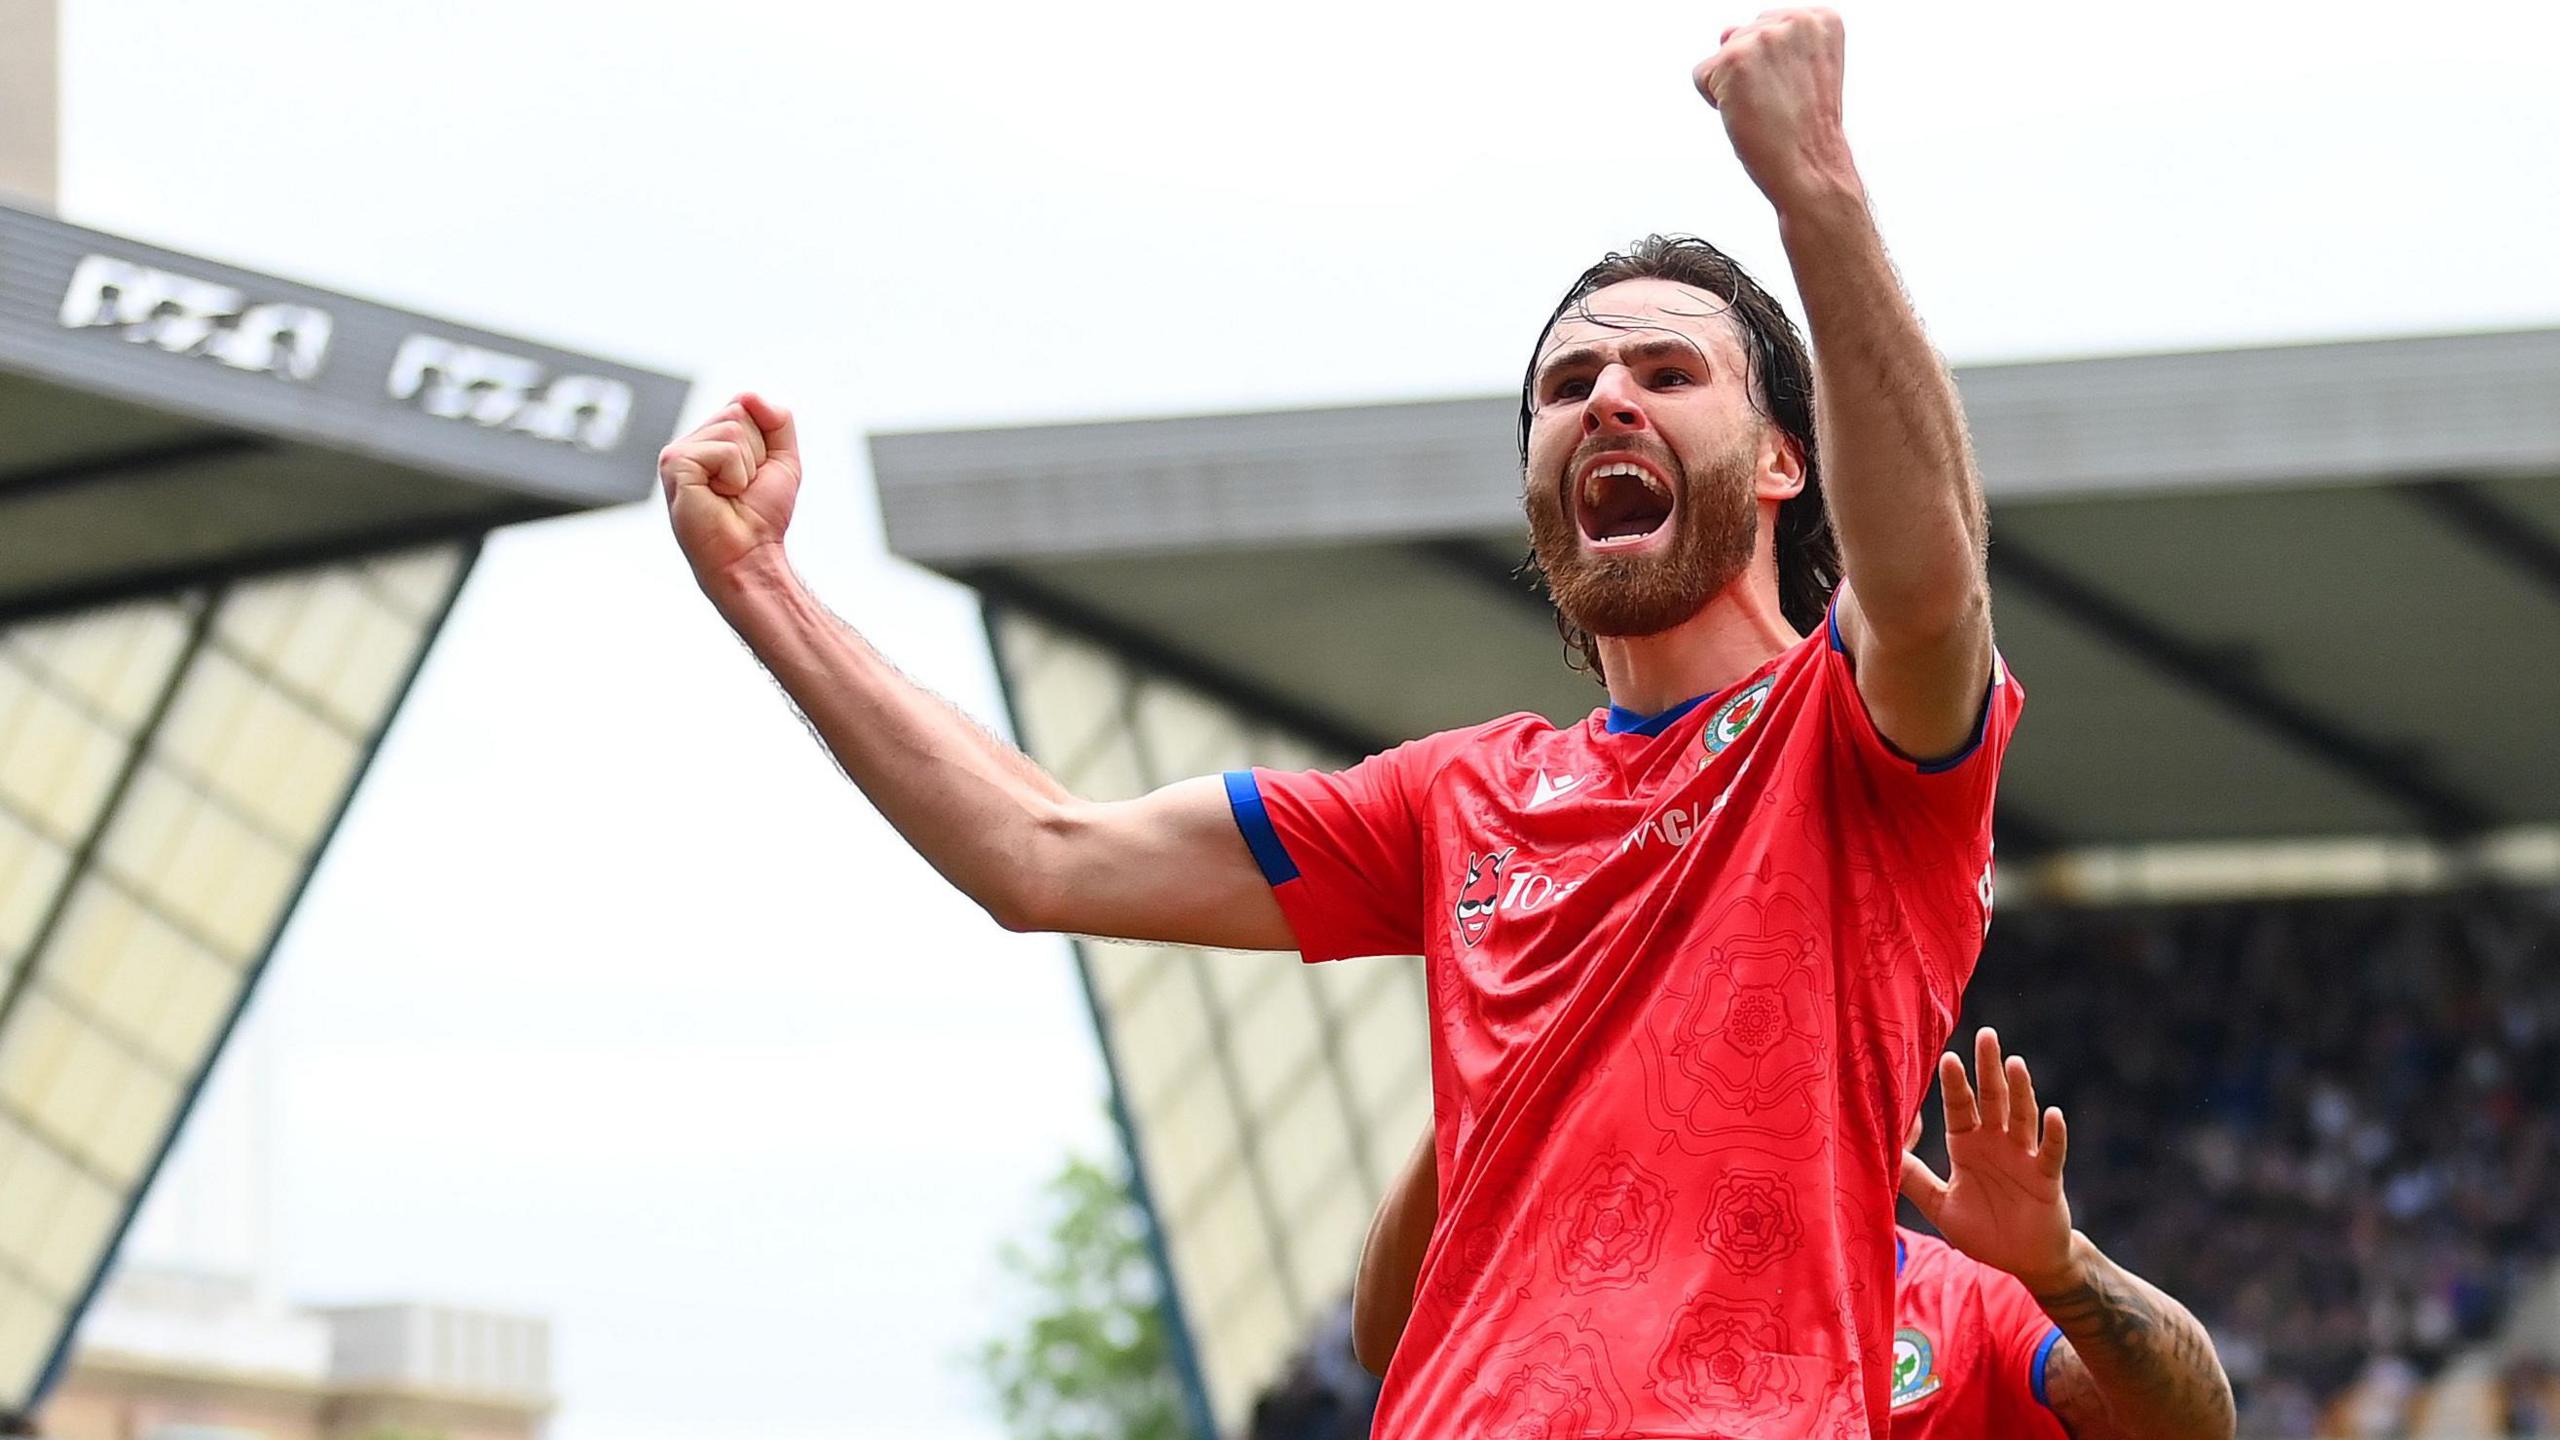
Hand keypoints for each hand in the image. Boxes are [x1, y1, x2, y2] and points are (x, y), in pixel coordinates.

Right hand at [660, 392, 801, 590]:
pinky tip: (719, 496)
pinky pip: (724, 451)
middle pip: (739, 411)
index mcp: (709, 440)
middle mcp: (691, 443)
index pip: (744, 404)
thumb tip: (749, 394)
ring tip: (730, 493)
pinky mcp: (674, 464)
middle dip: (757, 453)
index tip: (755, 475)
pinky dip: (735, 476)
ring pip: (734, 429)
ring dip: (747, 468)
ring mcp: (678, 453)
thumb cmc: (761, 516)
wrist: (748, 556)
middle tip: (742, 488)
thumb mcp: (783, 460)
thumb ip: (777, 421)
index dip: (764, 440)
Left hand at [1691, 9, 1858, 214]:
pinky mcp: (1734, 59)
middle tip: (1780, 103)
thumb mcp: (1803, 71)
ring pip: (1722, 57)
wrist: (1811, 167)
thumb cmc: (1807, 129)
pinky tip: (1746, 113)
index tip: (1795, 89)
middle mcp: (1795, 21)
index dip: (1774, 66)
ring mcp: (1763, 38)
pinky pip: (1702, 75)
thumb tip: (1725, 31)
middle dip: (1752, 73)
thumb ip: (1769, 40)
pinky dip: (1715, 100)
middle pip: (1743, 39)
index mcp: (1820, 19)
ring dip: (1734, 87)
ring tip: (1765, 108)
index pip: (1769, 27)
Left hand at [1899, 1027, 2080, 1295]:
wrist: (2024, 1262)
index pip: (1959, 1108)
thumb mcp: (1939, 1204)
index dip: (1954, 1085)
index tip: (1947, 1056)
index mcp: (1968, 1146)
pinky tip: (2053, 1114)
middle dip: (1988, 1069)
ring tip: (2014, 1063)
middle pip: (1993, 1099)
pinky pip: (2050, 1154)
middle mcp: (1996, 1144)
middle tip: (1986, 1034)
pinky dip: (2053, 1135)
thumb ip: (1913, 1178)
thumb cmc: (1983, 1230)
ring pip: (2022, 1118)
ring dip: (2020, 1091)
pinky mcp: (2047, 1180)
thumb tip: (1878, 1152)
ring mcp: (2024, 1159)